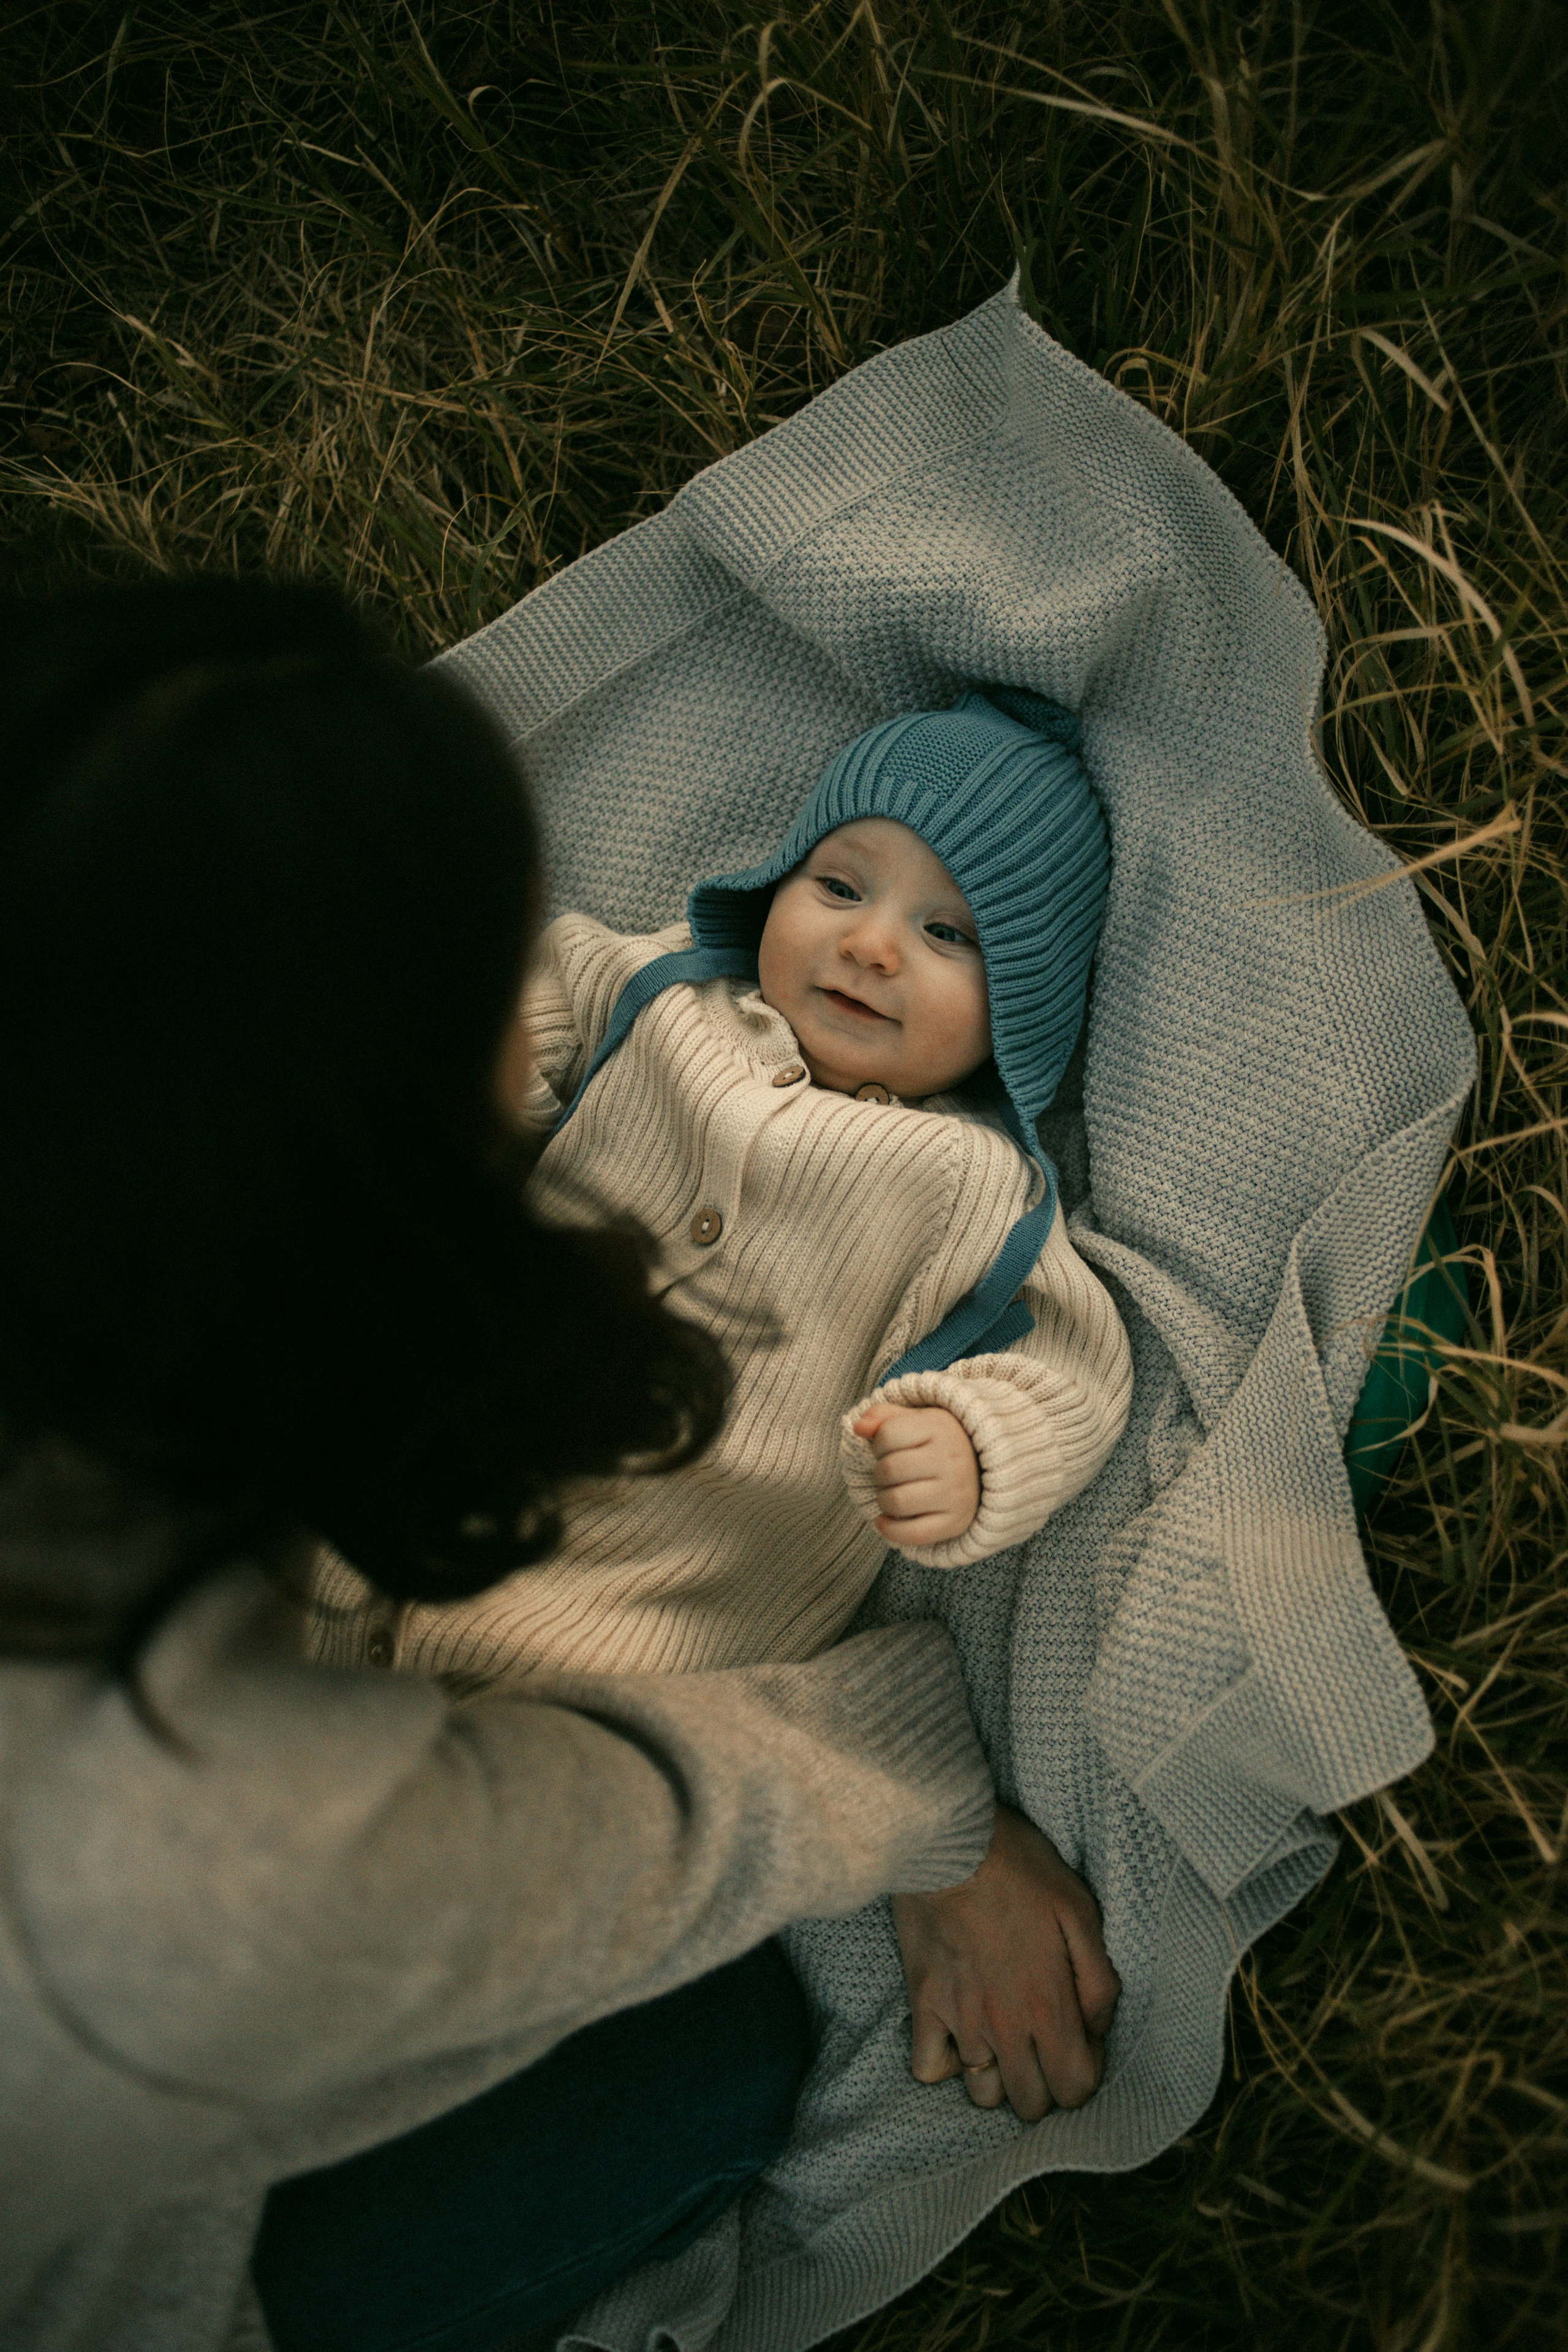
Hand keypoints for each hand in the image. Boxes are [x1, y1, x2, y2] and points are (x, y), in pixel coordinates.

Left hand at [852, 1402, 979, 1546]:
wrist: (979, 1470)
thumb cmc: (935, 1444)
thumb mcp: (913, 1420)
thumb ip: (882, 1416)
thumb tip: (859, 1428)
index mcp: (940, 1428)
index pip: (887, 1434)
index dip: (878, 1443)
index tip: (888, 1448)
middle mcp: (952, 1460)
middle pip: (889, 1469)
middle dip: (879, 1473)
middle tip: (889, 1474)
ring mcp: (956, 1493)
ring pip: (897, 1502)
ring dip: (883, 1500)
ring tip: (892, 1493)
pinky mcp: (956, 1522)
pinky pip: (912, 1534)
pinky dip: (890, 1530)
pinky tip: (885, 1520)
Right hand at [891, 1803, 1119, 2122]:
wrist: (948, 1842)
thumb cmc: (1019, 1868)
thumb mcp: (1080, 1909)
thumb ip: (1099, 1979)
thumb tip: (1097, 2029)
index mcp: (1048, 2005)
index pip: (1076, 2089)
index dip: (1085, 2073)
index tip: (1080, 2042)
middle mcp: (1004, 2025)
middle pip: (1031, 2104)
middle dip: (1046, 2085)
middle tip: (1043, 2044)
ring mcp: (959, 2020)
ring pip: (983, 2095)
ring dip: (999, 2077)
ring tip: (1002, 2039)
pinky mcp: (922, 2004)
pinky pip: (929, 2068)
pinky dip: (947, 2063)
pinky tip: (960, 2034)